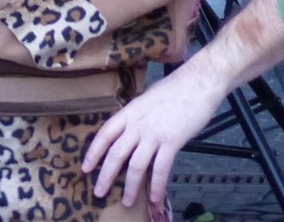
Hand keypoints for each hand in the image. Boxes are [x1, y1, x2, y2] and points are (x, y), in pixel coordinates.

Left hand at [81, 66, 223, 208]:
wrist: (198, 82)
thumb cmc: (175, 89)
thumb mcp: (147, 99)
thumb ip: (137, 117)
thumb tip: (131, 132)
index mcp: (128, 112)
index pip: (104, 134)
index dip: (93, 152)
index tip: (85, 167)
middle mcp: (136, 124)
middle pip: (116, 153)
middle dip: (106, 175)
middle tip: (99, 192)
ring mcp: (154, 133)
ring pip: (136, 165)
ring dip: (131, 187)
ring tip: (127, 202)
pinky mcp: (172, 141)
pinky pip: (161, 168)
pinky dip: (158, 186)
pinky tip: (156, 199)